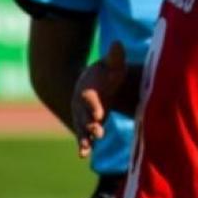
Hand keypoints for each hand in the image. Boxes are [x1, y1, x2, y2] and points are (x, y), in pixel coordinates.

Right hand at [71, 43, 126, 158]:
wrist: (94, 84)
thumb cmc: (106, 74)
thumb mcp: (112, 65)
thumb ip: (115, 57)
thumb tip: (117, 43)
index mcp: (87, 90)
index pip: (89, 99)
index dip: (93, 106)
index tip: (99, 114)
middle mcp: (80, 105)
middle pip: (83, 115)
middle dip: (88, 124)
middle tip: (97, 131)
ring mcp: (82, 116)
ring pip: (81, 128)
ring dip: (84, 138)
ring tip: (85, 150)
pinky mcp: (86, 126)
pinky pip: (83, 136)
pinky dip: (84, 145)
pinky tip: (84, 155)